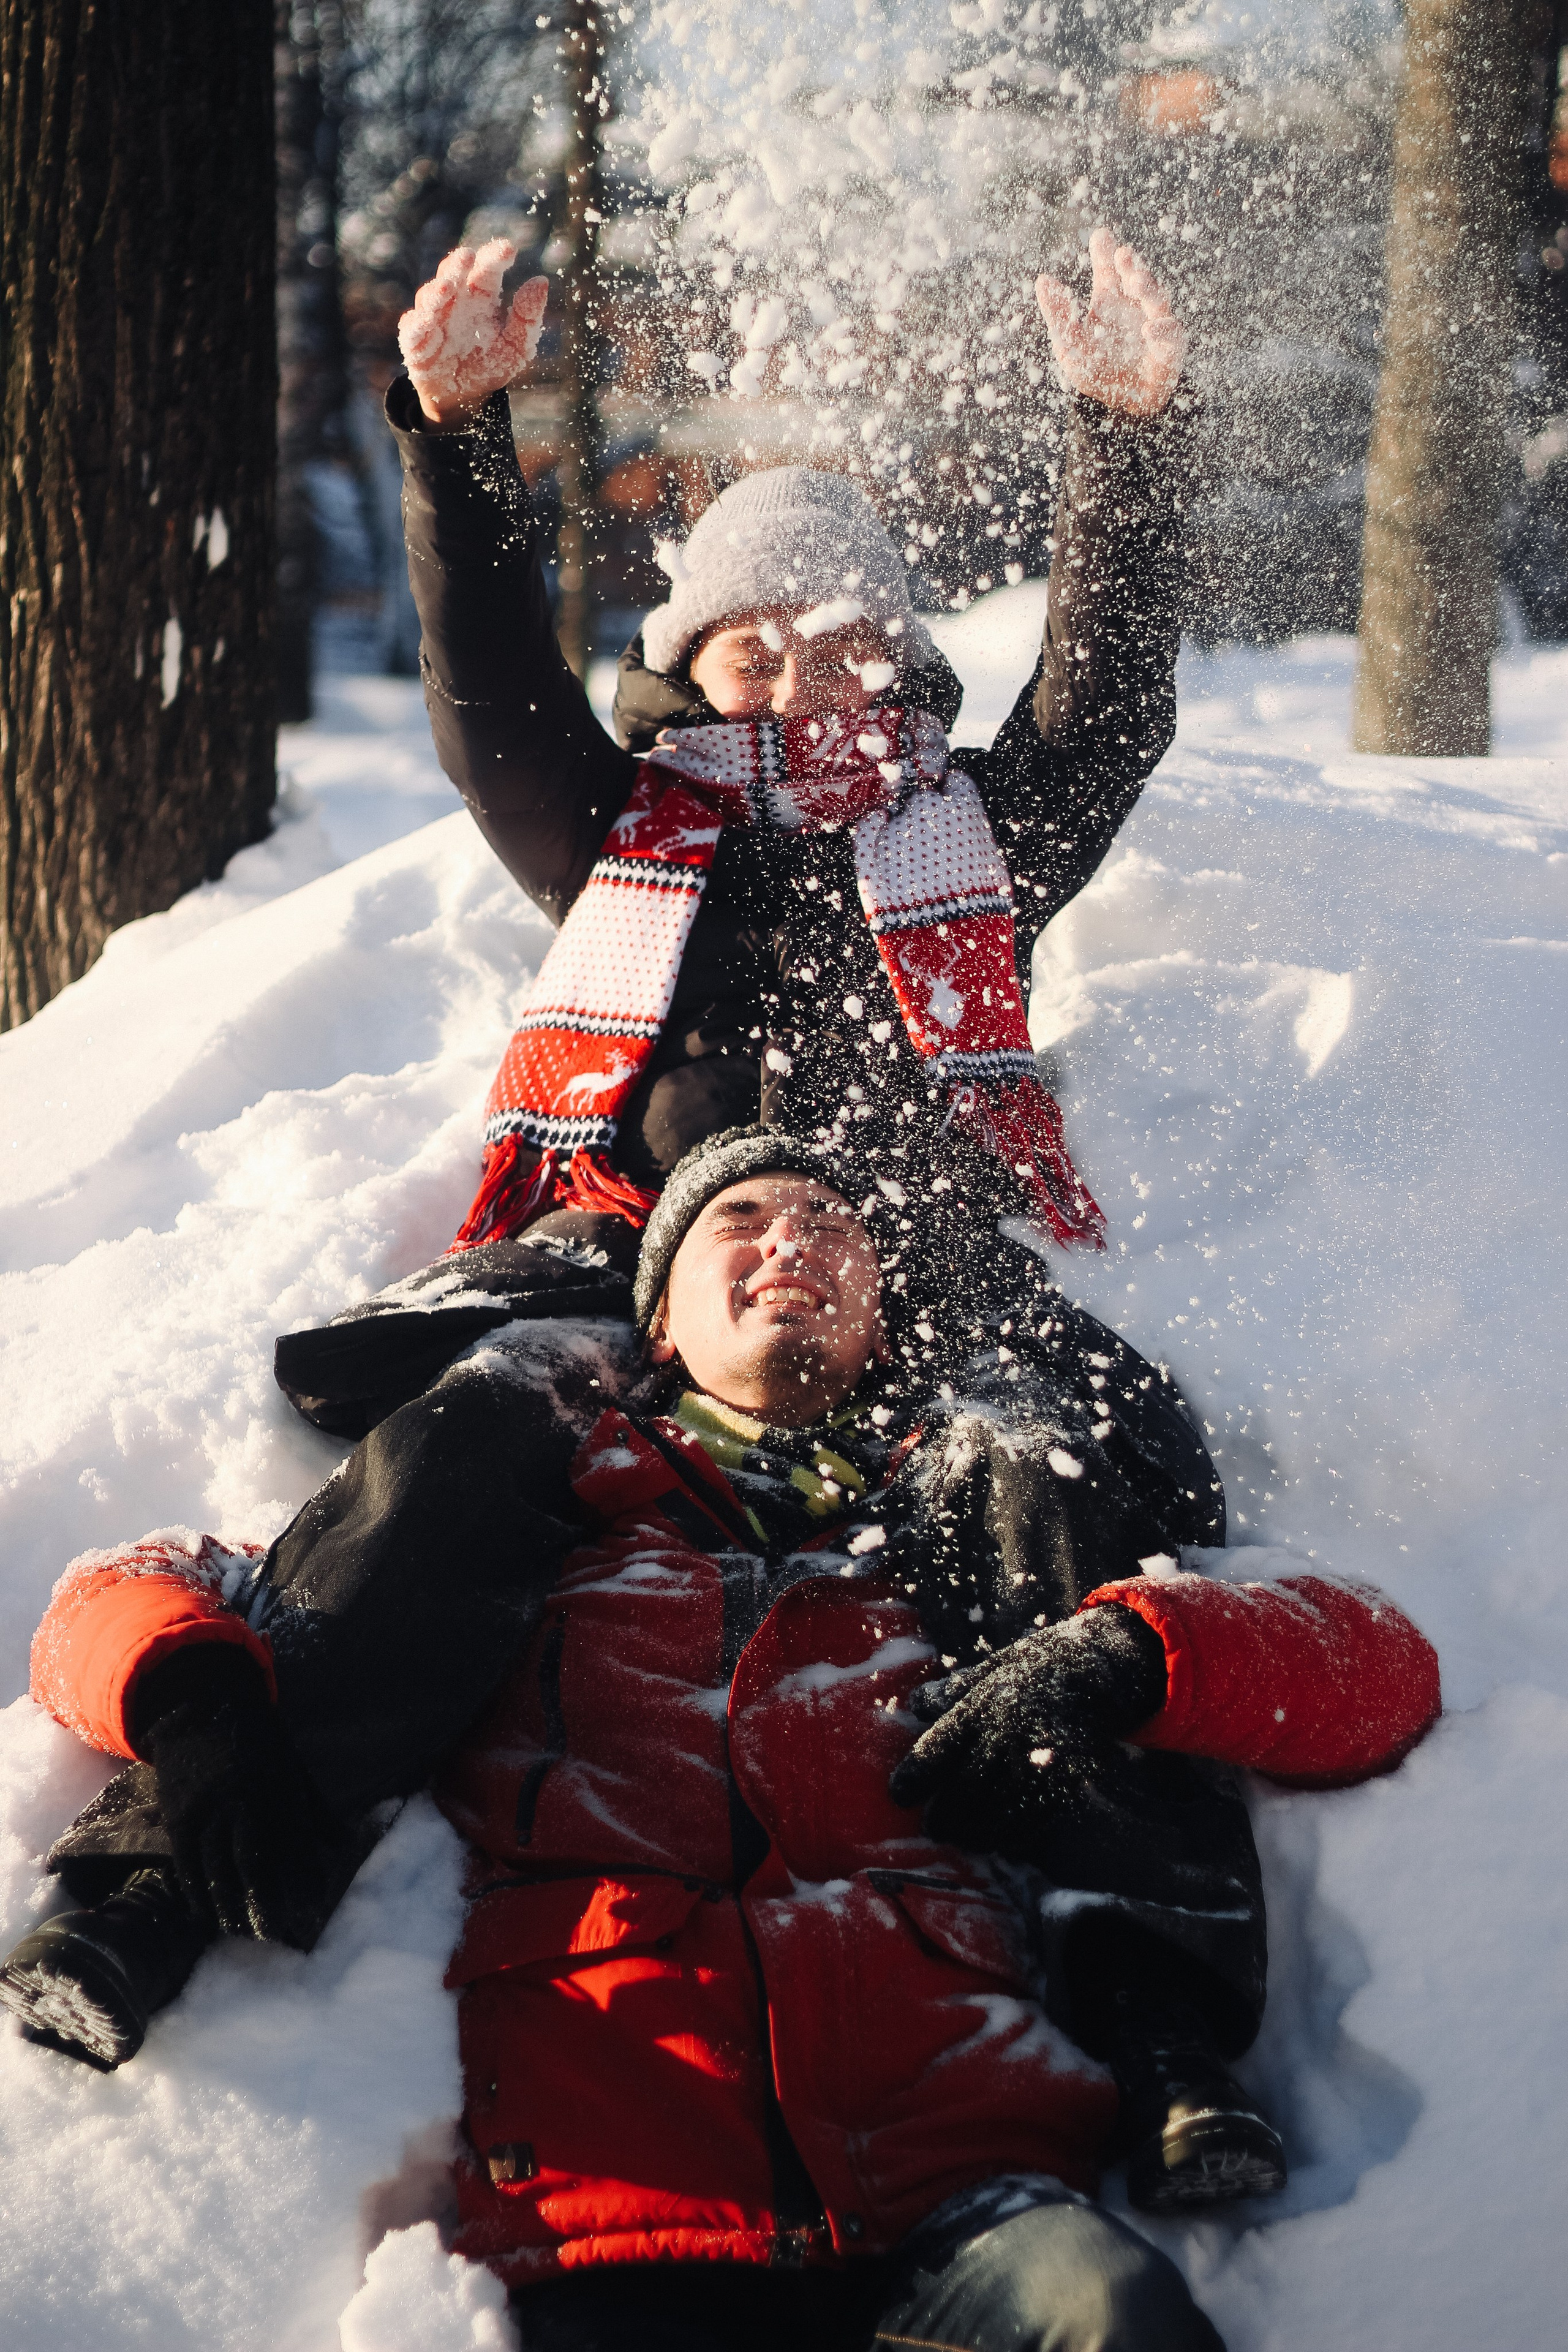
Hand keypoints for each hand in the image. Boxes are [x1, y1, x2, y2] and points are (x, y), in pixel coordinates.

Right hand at [135, 1647, 357, 1948]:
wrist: (199, 1704)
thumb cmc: (256, 1737)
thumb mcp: (293, 1763)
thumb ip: (315, 1807)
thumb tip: (341, 1846)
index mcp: (276, 1788)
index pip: (290, 1846)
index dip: (298, 1881)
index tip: (309, 1909)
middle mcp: (241, 1803)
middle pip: (251, 1866)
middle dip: (262, 1905)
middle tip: (272, 1936)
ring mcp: (206, 1810)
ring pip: (216, 1871)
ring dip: (228, 1909)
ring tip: (241, 1934)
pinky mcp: (179, 1816)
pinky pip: (186, 1864)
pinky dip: (196, 1892)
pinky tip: (206, 1914)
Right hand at [398, 238, 548, 429]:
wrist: (466, 397)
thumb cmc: (492, 363)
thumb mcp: (518, 346)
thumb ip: (528, 317)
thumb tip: (541, 281)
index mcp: (480, 294)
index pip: (487, 268)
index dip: (495, 256)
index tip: (509, 249)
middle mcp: (454, 300)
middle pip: (453, 274)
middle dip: (458, 264)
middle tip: (467, 256)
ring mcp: (433, 320)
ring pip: (430, 297)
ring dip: (436, 291)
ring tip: (447, 286)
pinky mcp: (417, 343)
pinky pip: (414, 331)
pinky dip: (417, 325)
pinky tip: (424, 322)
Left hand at [887, 1606, 1167, 1856]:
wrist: (1099, 1665)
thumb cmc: (1038, 1666)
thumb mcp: (994, 1666)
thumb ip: (955, 1689)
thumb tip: (916, 1703)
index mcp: (982, 1703)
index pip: (937, 1748)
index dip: (915, 1777)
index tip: (899, 1796)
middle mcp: (1006, 1731)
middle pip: (966, 1788)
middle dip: (946, 1815)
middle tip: (935, 1829)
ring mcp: (1038, 1756)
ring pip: (999, 1808)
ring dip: (978, 1831)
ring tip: (965, 1840)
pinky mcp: (1068, 1775)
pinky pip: (1036, 1814)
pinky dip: (1016, 1832)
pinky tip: (1004, 1839)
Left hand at [1035, 226, 1186, 417]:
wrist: (1119, 407)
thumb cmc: (1097, 369)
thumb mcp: (1070, 344)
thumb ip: (1059, 315)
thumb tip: (1043, 280)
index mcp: (1111, 300)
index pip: (1109, 271)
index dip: (1106, 253)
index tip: (1101, 236)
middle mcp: (1135, 306)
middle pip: (1137, 278)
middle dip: (1131, 265)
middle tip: (1122, 255)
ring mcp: (1155, 324)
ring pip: (1157, 299)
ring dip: (1148, 289)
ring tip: (1135, 282)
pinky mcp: (1169, 350)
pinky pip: (1172, 336)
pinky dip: (1162, 331)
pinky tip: (1149, 329)